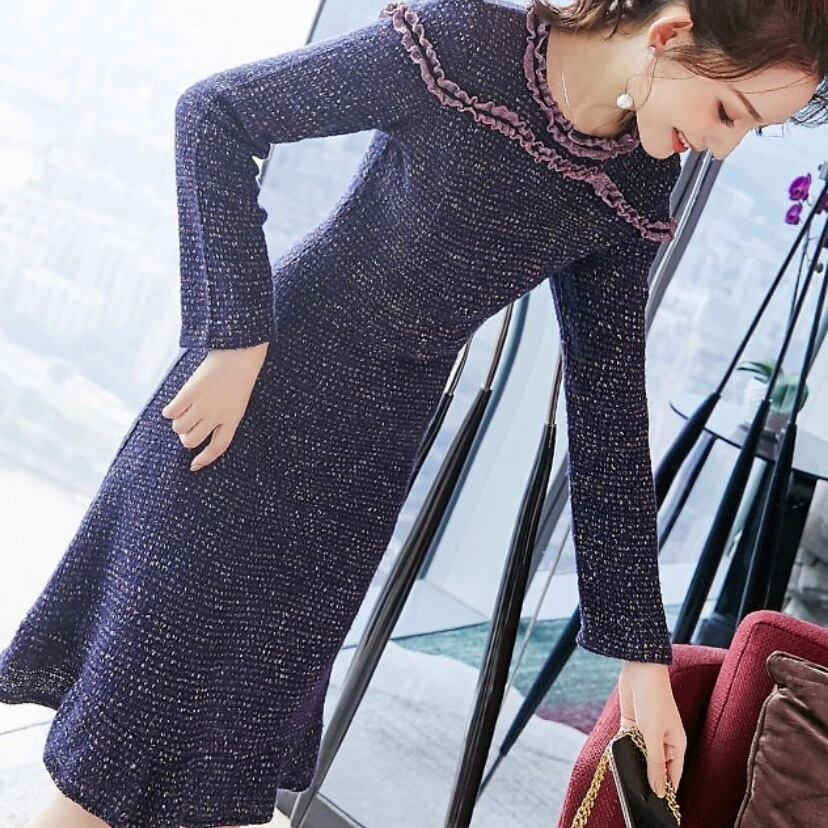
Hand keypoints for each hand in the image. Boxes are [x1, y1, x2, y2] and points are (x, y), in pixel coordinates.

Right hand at [161, 342, 268, 470]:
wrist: (239, 351)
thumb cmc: (238, 375)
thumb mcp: (237, 400)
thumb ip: (222, 416)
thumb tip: (195, 430)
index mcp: (233, 419)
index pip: (217, 448)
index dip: (204, 459)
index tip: (193, 466)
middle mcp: (218, 415)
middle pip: (191, 440)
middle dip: (186, 435)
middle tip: (188, 423)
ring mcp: (204, 404)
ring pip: (179, 428)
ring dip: (178, 422)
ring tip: (183, 410)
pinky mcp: (191, 392)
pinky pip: (171, 412)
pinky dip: (170, 410)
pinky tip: (175, 404)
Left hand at [617, 661, 685, 799]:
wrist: (639, 670)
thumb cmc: (654, 699)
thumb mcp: (654, 734)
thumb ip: (655, 763)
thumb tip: (659, 791)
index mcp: (676, 746)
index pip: (672, 776)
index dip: (665, 791)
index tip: (654, 806)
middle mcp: (662, 742)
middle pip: (654, 768)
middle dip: (646, 779)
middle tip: (635, 795)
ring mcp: (646, 734)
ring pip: (639, 756)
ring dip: (633, 763)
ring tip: (625, 779)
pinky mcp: (631, 725)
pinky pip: (627, 744)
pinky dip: (623, 749)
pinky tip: (617, 758)